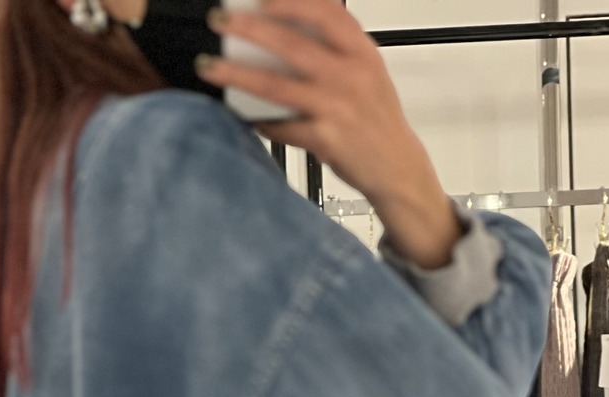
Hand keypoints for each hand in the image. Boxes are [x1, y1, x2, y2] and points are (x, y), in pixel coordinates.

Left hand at [197, 0, 461, 269]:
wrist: (397, 167)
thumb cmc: (376, 118)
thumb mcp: (366, 70)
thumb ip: (335, 47)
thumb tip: (285, 26)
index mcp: (361, 52)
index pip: (327, 12)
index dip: (292, 0)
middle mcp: (350, 76)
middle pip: (293, 44)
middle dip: (252, 28)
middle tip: (221, 20)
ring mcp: (337, 109)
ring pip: (278, 85)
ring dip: (239, 73)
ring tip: (210, 66)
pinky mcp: (325, 141)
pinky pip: (281, 127)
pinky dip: (258, 120)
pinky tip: (241, 115)